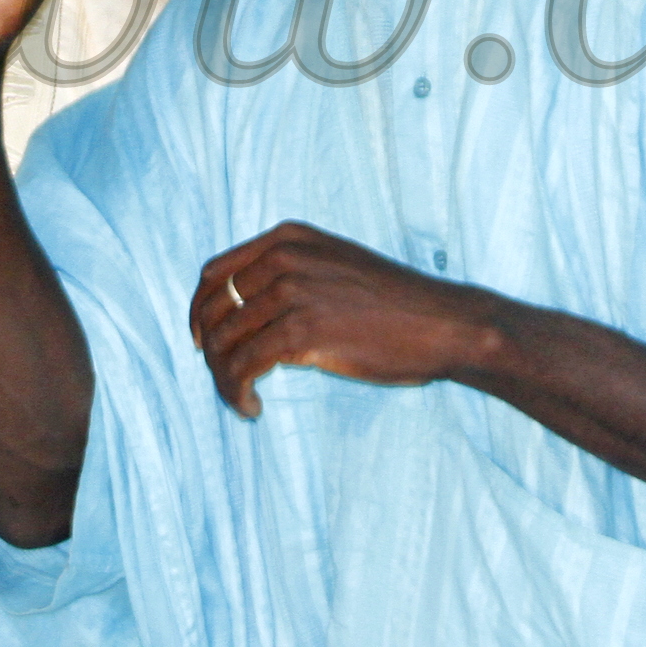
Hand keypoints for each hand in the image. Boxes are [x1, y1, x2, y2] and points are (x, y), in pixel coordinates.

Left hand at [190, 221, 486, 416]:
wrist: (445, 324)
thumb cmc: (397, 305)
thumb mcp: (337, 266)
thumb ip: (292, 274)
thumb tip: (243, 314)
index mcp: (289, 238)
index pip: (214, 273)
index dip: (199, 312)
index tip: (205, 341)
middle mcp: (284, 257)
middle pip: (212, 308)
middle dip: (209, 350)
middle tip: (225, 378)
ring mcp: (292, 291)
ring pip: (222, 342)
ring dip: (222, 379)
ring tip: (242, 398)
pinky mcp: (302, 330)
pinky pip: (242, 367)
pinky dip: (237, 392)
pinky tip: (254, 407)